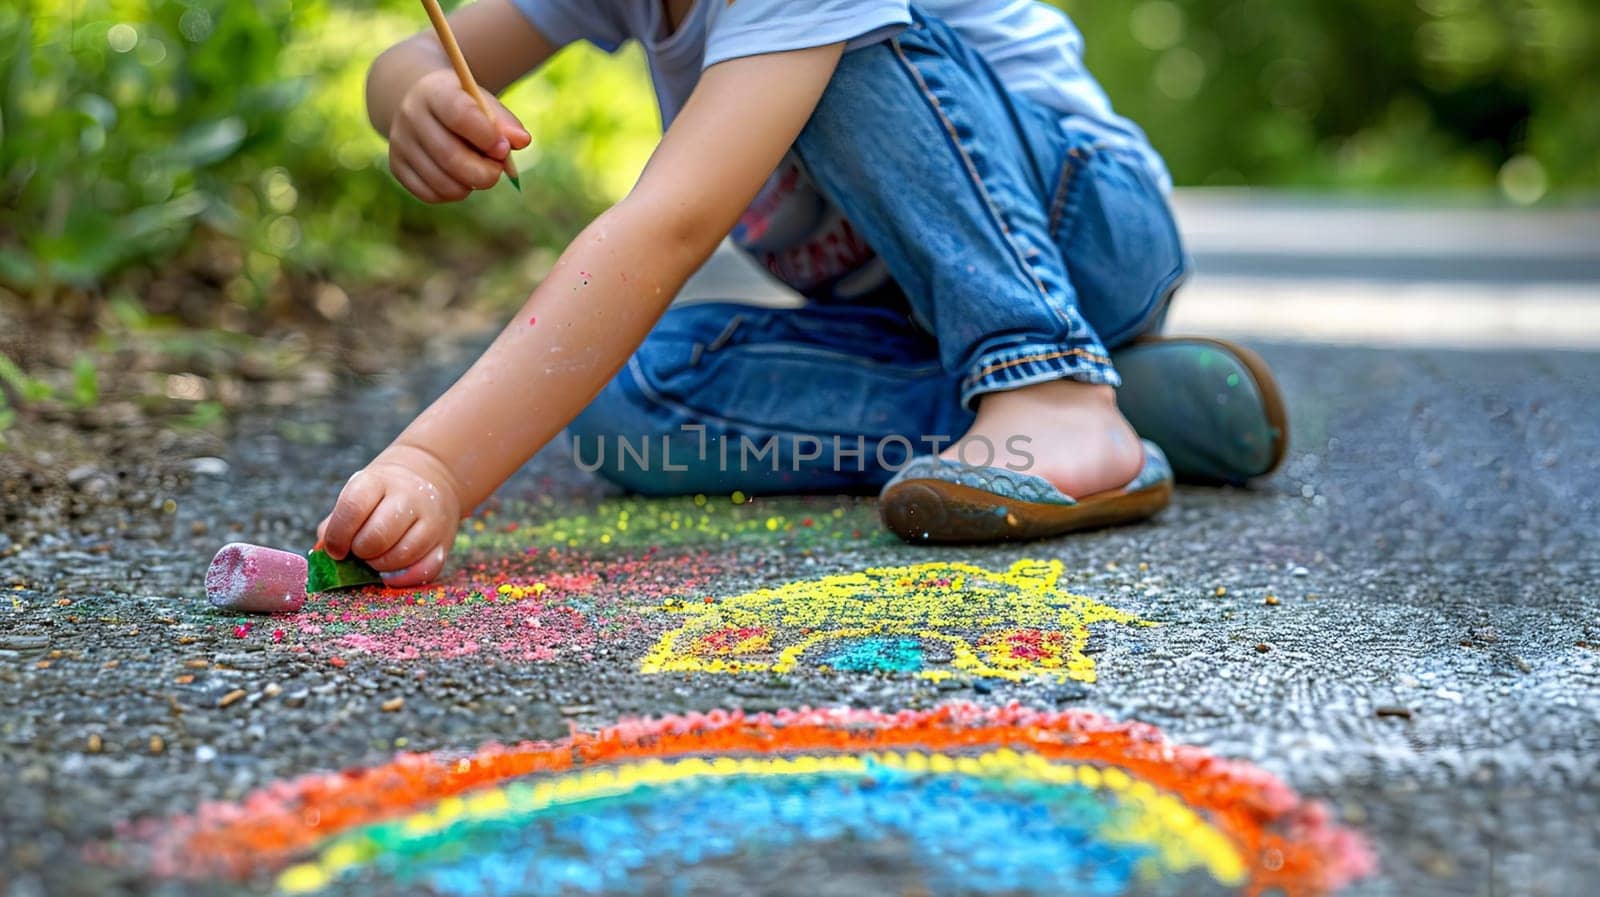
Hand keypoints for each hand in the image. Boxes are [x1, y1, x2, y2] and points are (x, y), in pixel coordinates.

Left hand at [317, 445, 463, 586]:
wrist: (431, 480)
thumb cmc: (383, 494)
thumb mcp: (358, 494)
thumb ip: (336, 523)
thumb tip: (323, 553)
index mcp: (378, 481)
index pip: (353, 507)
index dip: (338, 535)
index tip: (335, 549)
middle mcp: (408, 497)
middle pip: (377, 536)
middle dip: (361, 552)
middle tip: (359, 552)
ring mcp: (431, 519)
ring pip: (402, 556)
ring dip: (380, 566)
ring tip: (375, 559)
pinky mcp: (444, 541)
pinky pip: (425, 570)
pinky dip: (404, 579)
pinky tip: (391, 574)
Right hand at [388, 68, 529, 202]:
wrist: (422, 104)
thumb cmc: (463, 106)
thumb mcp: (483, 104)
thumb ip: (505, 122)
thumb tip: (522, 141)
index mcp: (434, 91)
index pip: (459, 114)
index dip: (486, 136)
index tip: (504, 149)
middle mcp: (411, 116)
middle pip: (449, 156)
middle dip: (484, 172)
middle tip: (498, 172)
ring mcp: (399, 143)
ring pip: (442, 181)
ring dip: (470, 185)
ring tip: (479, 173)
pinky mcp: (397, 166)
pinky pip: (430, 194)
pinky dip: (452, 193)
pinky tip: (459, 179)